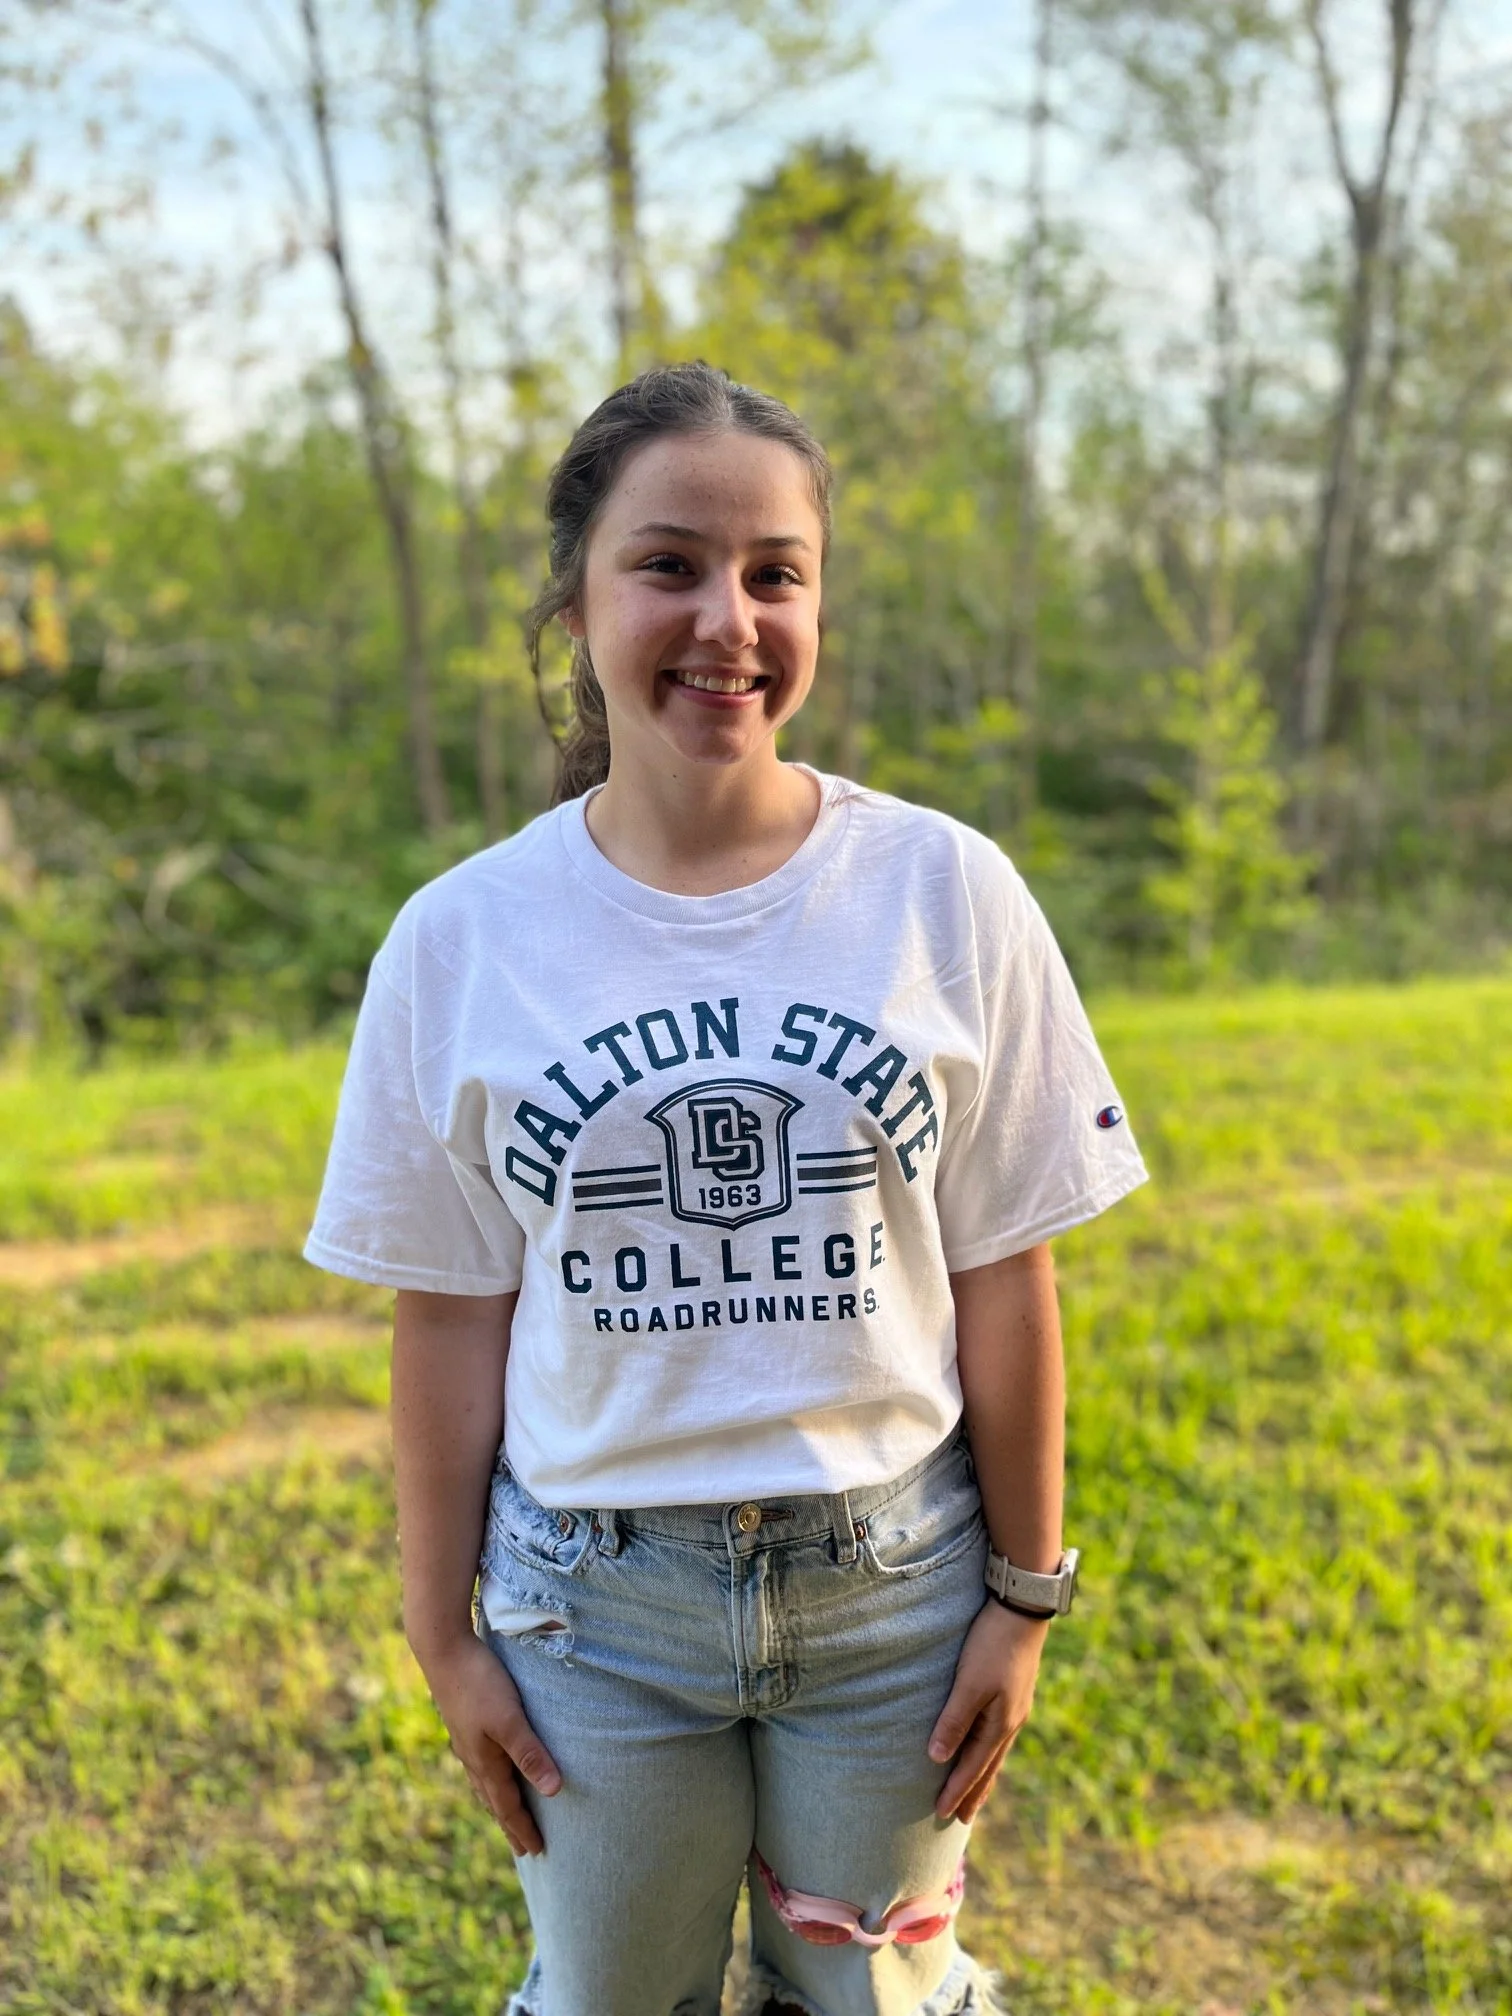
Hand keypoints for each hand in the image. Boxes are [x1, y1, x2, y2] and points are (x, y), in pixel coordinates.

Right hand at [420, 1632, 561, 1855]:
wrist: (443, 1650)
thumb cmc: (480, 1682)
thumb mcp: (510, 1719)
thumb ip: (531, 1753)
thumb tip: (554, 1792)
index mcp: (485, 1762)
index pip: (508, 1806)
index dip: (523, 1829)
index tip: (538, 1851)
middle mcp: (472, 1757)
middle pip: (494, 1801)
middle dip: (510, 1825)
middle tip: (523, 1849)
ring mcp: (465, 1740)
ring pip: (484, 1783)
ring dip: (498, 1804)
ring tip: (505, 1816)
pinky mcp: (464, 1722)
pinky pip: (478, 1764)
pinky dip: (488, 1779)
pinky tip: (488, 1768)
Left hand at [927, 1599, 1048, 1823]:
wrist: (1022, 1609)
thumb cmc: (992, 1644)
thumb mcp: (970, 1683)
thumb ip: (954, 1720)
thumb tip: (937, 1758)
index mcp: (1001, 1724)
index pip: (974, 1767)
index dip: (956, 1790)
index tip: (941, 1813)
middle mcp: (1011, 1722)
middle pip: (988, 1766)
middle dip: (974, 1792)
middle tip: (961, 1819)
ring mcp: (1015, 1708)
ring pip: (995, 1752)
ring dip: (982, 1775)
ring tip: (974, 1793)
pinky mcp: (1013, 1693)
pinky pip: (998, 1734)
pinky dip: (988, 1752)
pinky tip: (986, 1747)